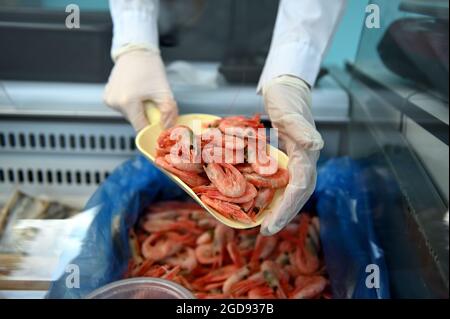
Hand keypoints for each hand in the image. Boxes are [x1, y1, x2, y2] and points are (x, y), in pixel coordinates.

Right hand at [104, 49, 177, 130]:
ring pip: (129, 115)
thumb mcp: (164, 91)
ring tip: (142, 94)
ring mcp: (109, 99)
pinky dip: (130, 104)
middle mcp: (114, 102)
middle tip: (152, 101)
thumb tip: (167, 127)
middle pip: (135, 121)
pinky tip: (134, 92)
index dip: (152, 128)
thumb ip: (168, 113)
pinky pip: (122, 108)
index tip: (159, 124)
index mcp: (127, 102)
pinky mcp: (107, 97)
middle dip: (146, 116)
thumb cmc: (149, 67)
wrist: (136, 52)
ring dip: (138, 110)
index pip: (140, 128)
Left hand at [260, 75, 323, 235]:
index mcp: (307, 153)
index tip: (271, 224)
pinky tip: (267, 199)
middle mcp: (306, 158)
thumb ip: (302, 129)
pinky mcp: (291, 154)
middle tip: (267, 231)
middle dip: (285, 213)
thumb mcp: (289, 111)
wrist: (287, 86)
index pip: (299, 187)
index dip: (287, 208)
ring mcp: (299, 157)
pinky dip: (279, 192)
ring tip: (267, 223)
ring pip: (294, 188)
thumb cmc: (286, 97)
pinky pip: (287, 178)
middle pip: (299, 193)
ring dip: (283, 206)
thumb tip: (316, 146)